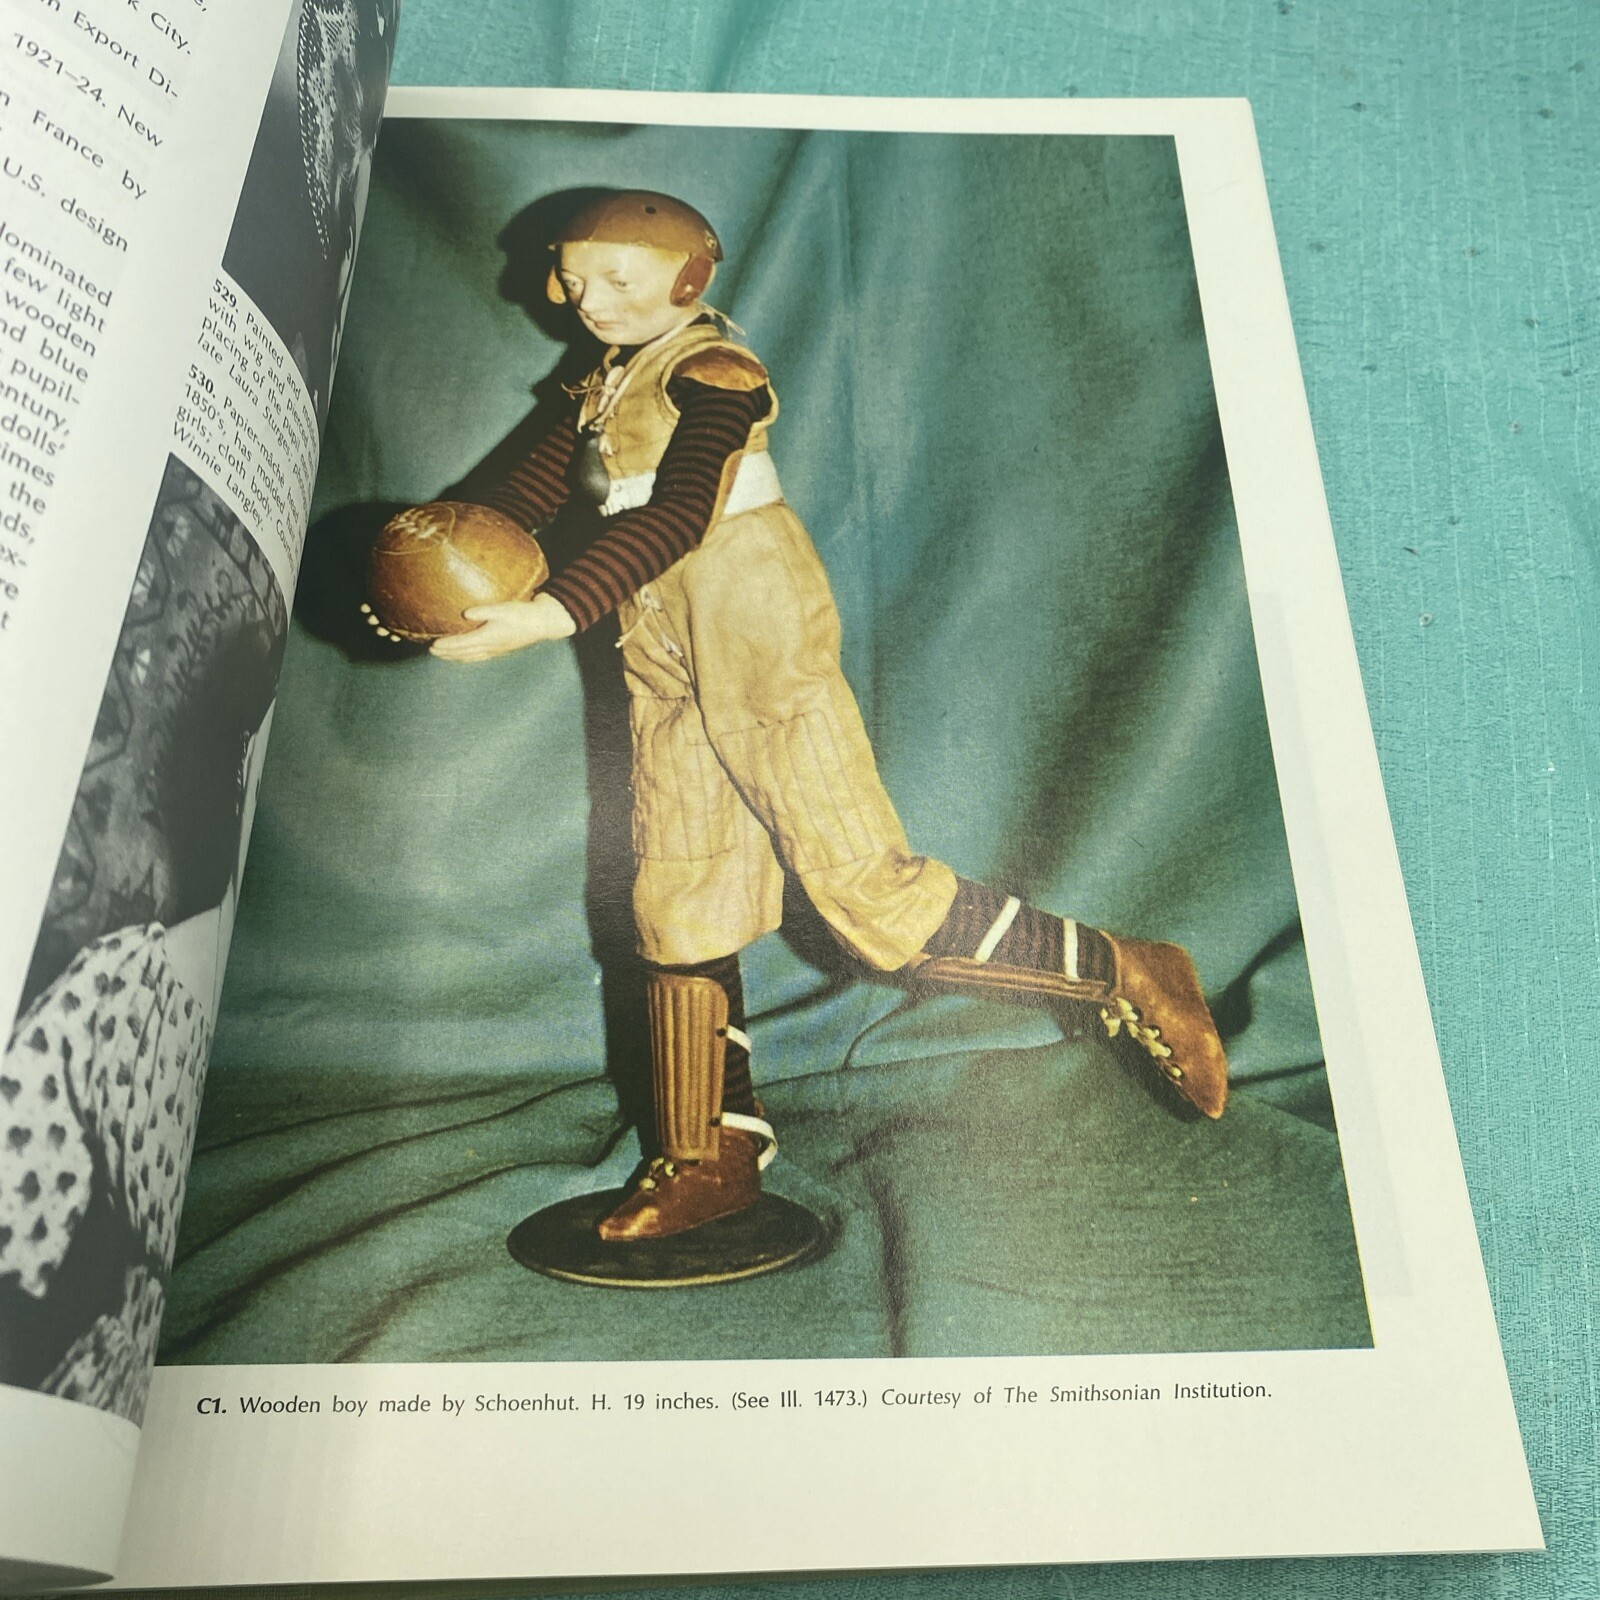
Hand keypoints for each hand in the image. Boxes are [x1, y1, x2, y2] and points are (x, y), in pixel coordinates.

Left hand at [429, 594, 576, 661]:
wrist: (542, 623)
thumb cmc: (523, 614)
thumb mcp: (503, 608)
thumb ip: (483, 610)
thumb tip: (466, 614)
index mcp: (488, 637)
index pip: (461, 644)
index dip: (446, 645)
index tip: (433, 645)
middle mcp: (490, 647)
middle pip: (463, 653)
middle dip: (447, 653)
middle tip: (432, 652)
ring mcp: (496, 650)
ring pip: (470, 657)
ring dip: (455, 657)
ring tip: (444, 656)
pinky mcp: (501, 649)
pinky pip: (479, 657)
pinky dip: (467, 657)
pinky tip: (465, 656)